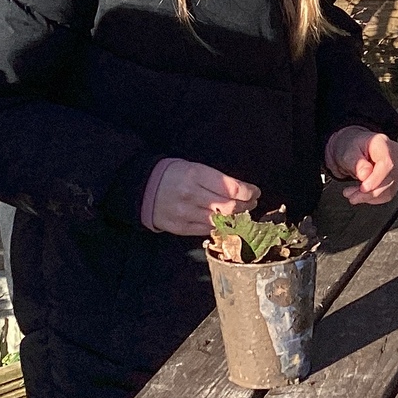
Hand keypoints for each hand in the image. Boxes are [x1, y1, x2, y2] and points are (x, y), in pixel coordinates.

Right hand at [145, 157, 259, 234]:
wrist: (143, 189)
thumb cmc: (173, 174)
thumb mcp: (193, 167)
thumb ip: (215, 180)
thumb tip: (241, 191)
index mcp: (195, 175)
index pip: (231, 187)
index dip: (248, 191)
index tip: (255, 192)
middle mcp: (191, 195)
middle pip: (229, 206)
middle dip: (246, 205)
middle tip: (252, 203)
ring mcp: (185, 213)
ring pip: (220, 221)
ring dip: (236, 218)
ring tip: (242, 213)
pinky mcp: (180, 228)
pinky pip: (207, 230)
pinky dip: (221, 226)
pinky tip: (227, 222)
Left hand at [326, 127, 397, 205]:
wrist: (351, 152)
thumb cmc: (350, 149)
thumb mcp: (347, 153)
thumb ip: (356, 163)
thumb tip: (365, 174)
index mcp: (381, 143)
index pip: (387, 163)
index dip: (376, 178)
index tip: (363, 188)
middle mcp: (393, 154)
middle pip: (389, 178)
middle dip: (369, 191)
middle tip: (350, 194)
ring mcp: (395, 167)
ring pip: (389, 188)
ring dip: (369, 196)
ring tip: (352, 194)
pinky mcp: (394, 179)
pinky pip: (388, 193)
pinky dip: (373, 198)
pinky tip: (361, 195)